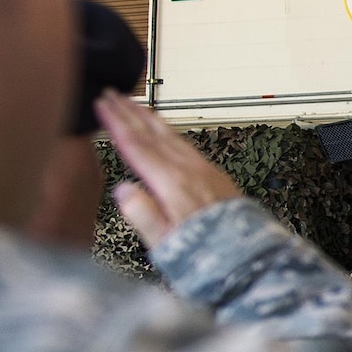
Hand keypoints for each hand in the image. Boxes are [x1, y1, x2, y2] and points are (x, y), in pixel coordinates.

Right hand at [95, 90, 241, 248]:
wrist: (250, 257)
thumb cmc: (206, 255)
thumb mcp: (165, 242)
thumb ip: (143, 215)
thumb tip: (122, 189)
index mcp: (172, 184)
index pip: (137, 146)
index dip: (116, 123)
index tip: (101, 105)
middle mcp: (190, 171)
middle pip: (153, 134)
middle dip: (130, 112)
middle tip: (111, 93)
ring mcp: (205, 171)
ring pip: (171, 136)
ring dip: (149, 118)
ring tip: (134, 104)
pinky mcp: (215, 176)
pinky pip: (186, 144)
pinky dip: (169, 131)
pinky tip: (165, 132)